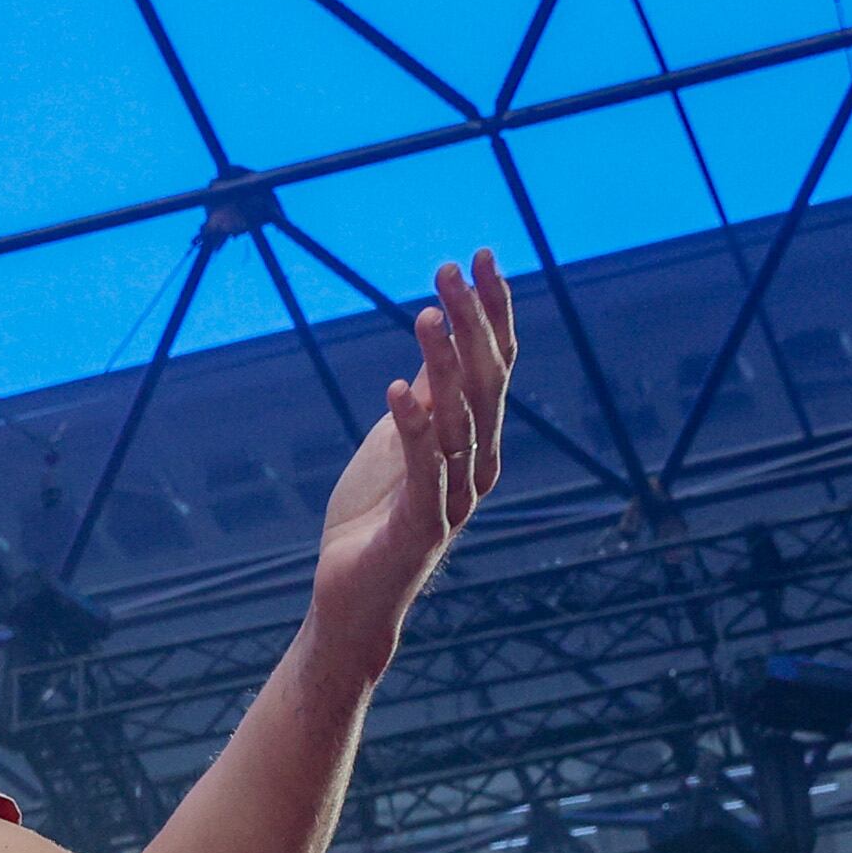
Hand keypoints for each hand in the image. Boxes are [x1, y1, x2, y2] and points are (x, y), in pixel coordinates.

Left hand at [310, 250, 515, 642]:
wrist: (354, 597)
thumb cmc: (377, 517)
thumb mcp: (400, 439)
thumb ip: (429, 395)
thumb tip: (441, 336)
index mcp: (478, 439)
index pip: (497, 364)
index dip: (492, 309)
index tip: (480, 255)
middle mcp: (478, 465)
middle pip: (486, 383)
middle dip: (472, 323)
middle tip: (451, 270)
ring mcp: (454, 498)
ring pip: (461, 421)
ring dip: (445, 365)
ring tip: (426, 314)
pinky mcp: (422, 527)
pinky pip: (424, 470)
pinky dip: (413, 428)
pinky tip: (397, 389)